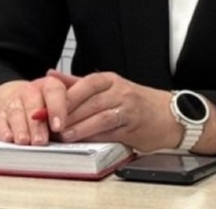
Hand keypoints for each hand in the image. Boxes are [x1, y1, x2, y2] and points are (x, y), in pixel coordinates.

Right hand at [0, 76, 72, 144]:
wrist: (23, 100)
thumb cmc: (51, 105)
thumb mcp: (66, 102)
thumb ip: (76, 108)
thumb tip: (86, 119)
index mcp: (49, 85)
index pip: (53, 91)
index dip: (56, 108)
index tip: (59, 126)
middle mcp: (30, 91)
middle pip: (32, 103)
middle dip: (37, 124)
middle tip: (41, 141)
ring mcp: (14, 102)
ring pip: (16, 112)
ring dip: (20, 128)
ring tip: (25, 142)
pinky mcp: (1, 114)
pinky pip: (0, 120)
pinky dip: (4, 129)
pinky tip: (9, 138)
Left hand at [44, 70, 179, 151]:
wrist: (171, 116)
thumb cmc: (135, 102)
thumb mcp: (108, 87)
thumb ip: (79, 83)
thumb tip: (51, 75)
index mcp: (110, 80)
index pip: (84, 84)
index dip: (63, 96)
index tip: (45, 106)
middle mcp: (120, 91)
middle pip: (89, 100)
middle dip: (67, 113)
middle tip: (48, 123)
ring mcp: (128, 109)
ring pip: (100, 116)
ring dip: (80, 126)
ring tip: (63, 135)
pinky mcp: (134, 128)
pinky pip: (112, 131)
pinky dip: (95, 136)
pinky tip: (83, 140)